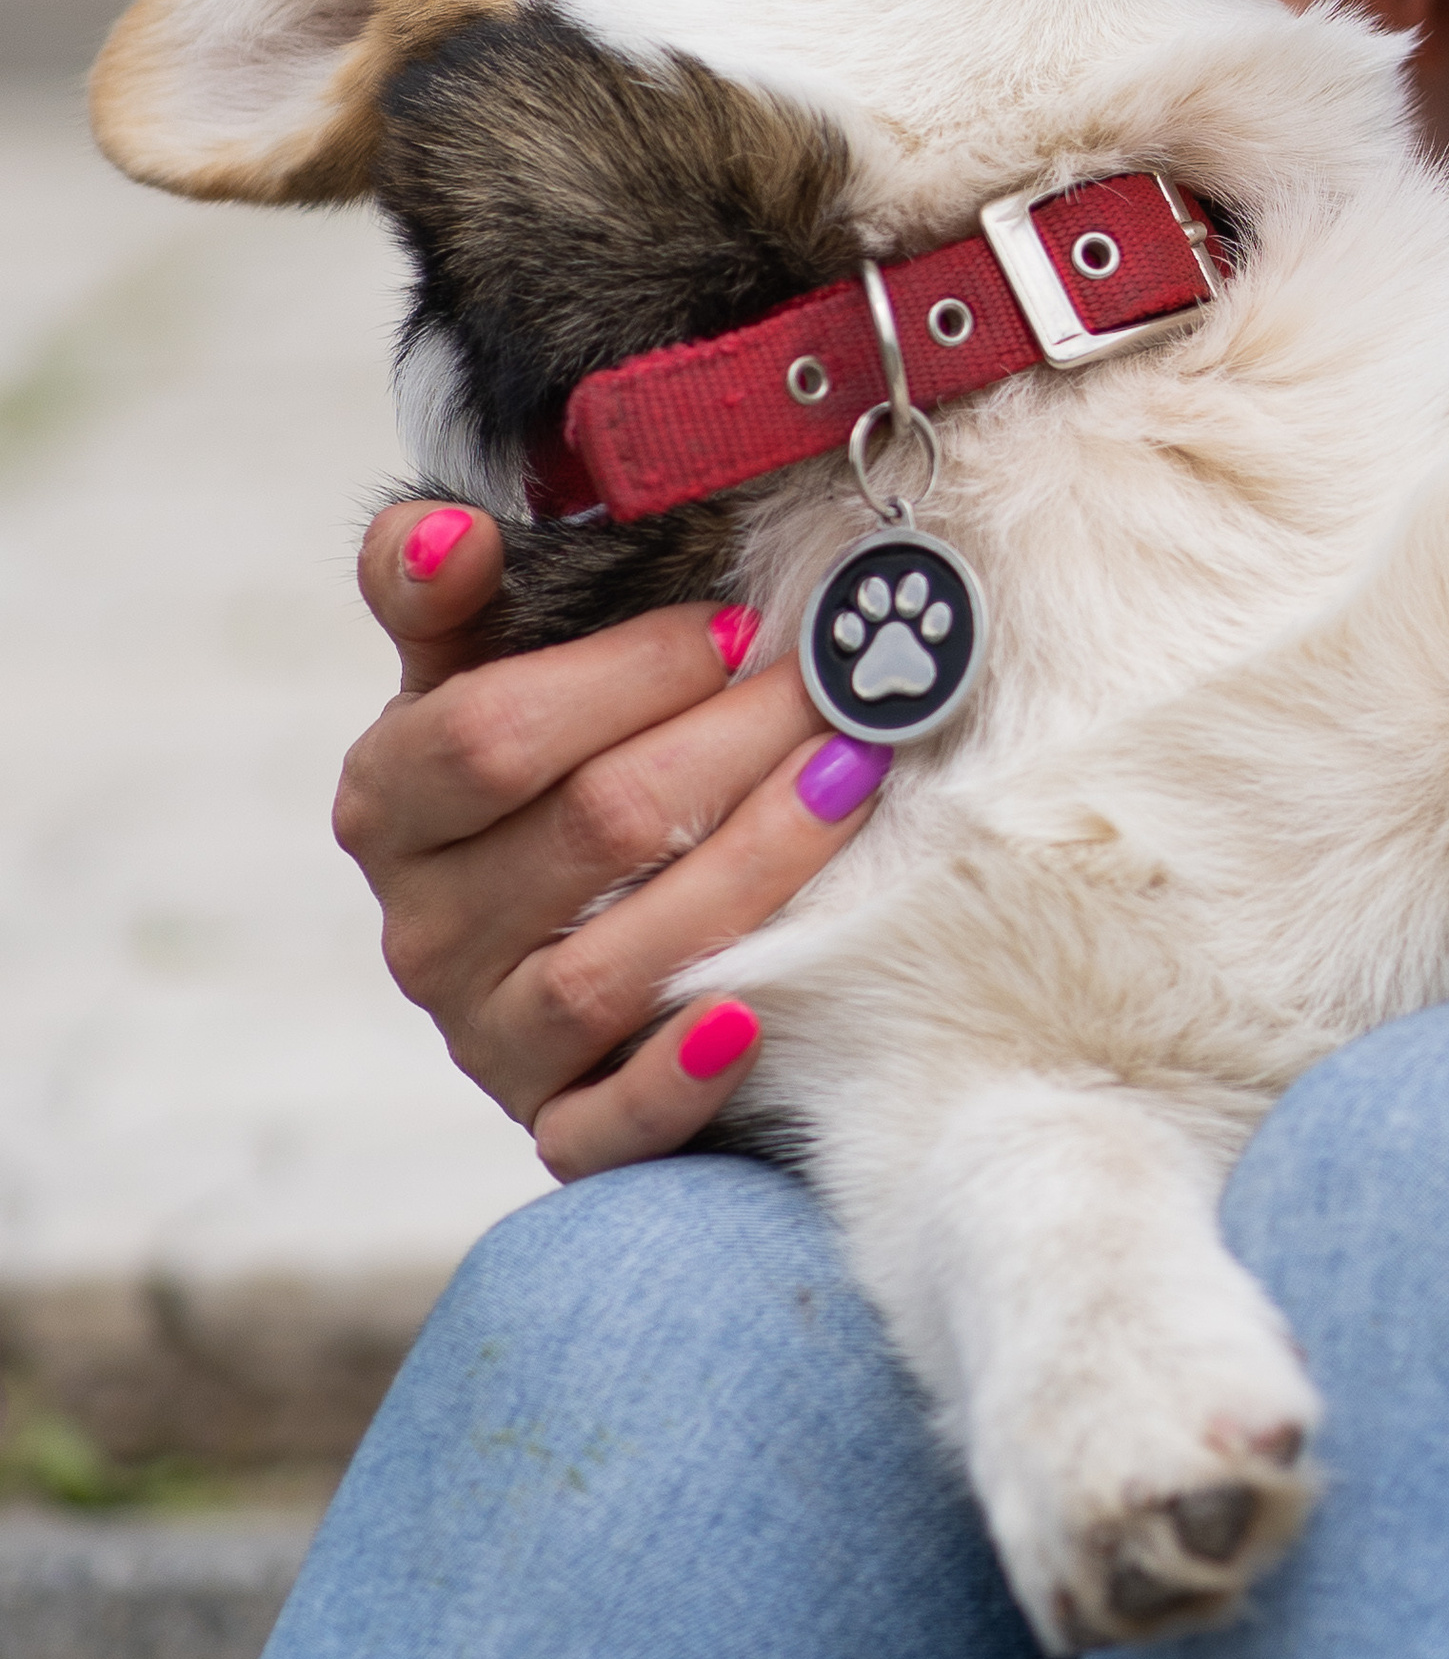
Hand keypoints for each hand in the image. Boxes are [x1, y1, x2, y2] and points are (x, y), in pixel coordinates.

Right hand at [335, 504, 884, 1179]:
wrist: (566, 939)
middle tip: (837, 692)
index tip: (741, 628)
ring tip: (850, 787)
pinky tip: (753, 1018)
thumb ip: (444, 595)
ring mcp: (486, 1041)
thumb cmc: (543, 779)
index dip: (629, 675)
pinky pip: (605, 1126)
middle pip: (587, 833)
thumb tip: (448, 530)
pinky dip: (676, 1078)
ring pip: (615, 968)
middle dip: (730, 747)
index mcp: (388, 805)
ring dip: (753, 871)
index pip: (492, 733)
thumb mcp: (477, 675)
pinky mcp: (554, 1128)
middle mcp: (422, 933)